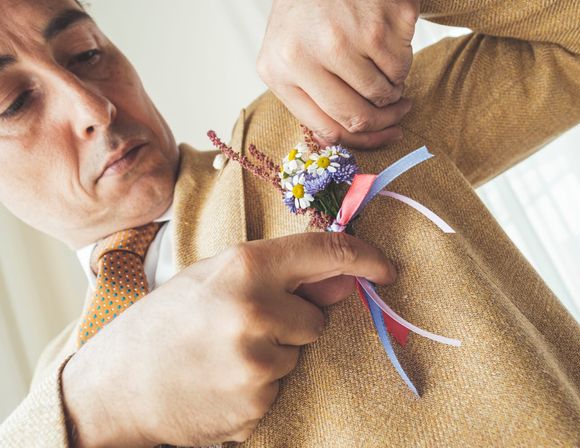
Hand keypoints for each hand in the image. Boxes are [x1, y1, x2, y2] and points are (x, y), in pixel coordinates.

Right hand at [61, 232, 395, 446]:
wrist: (119, 384)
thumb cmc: (167, 320)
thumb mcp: (216, 277)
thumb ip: (280, 272)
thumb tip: (344, 277)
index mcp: (245, 266)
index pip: (324, 252)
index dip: (364, 257)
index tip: (386, 267)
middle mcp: (256, 310)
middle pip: (317, 316)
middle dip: (295, 320)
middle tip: (246, 323)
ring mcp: (256, 361)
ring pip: (299, 354)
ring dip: (276, 353)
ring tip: (227, 353)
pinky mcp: (256, 402)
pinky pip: (281, 386)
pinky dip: (261, 382)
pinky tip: (224, 378)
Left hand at [257, 0, 418, 148]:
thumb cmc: (312, 3)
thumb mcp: (289, 48)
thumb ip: (307, 93)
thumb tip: (340, 138)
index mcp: (278, 68)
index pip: (327, 128)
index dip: (360, 140)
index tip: (381, 136)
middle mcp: (308, 55)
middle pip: (358, 116)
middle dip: (385, 122)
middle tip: (399, 114)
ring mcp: (346, 39)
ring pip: (384, 93)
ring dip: (393, 88)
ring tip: (387, 64)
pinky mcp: (382, 23)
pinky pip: (403, 65)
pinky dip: (402, 60)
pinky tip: (389, 38)